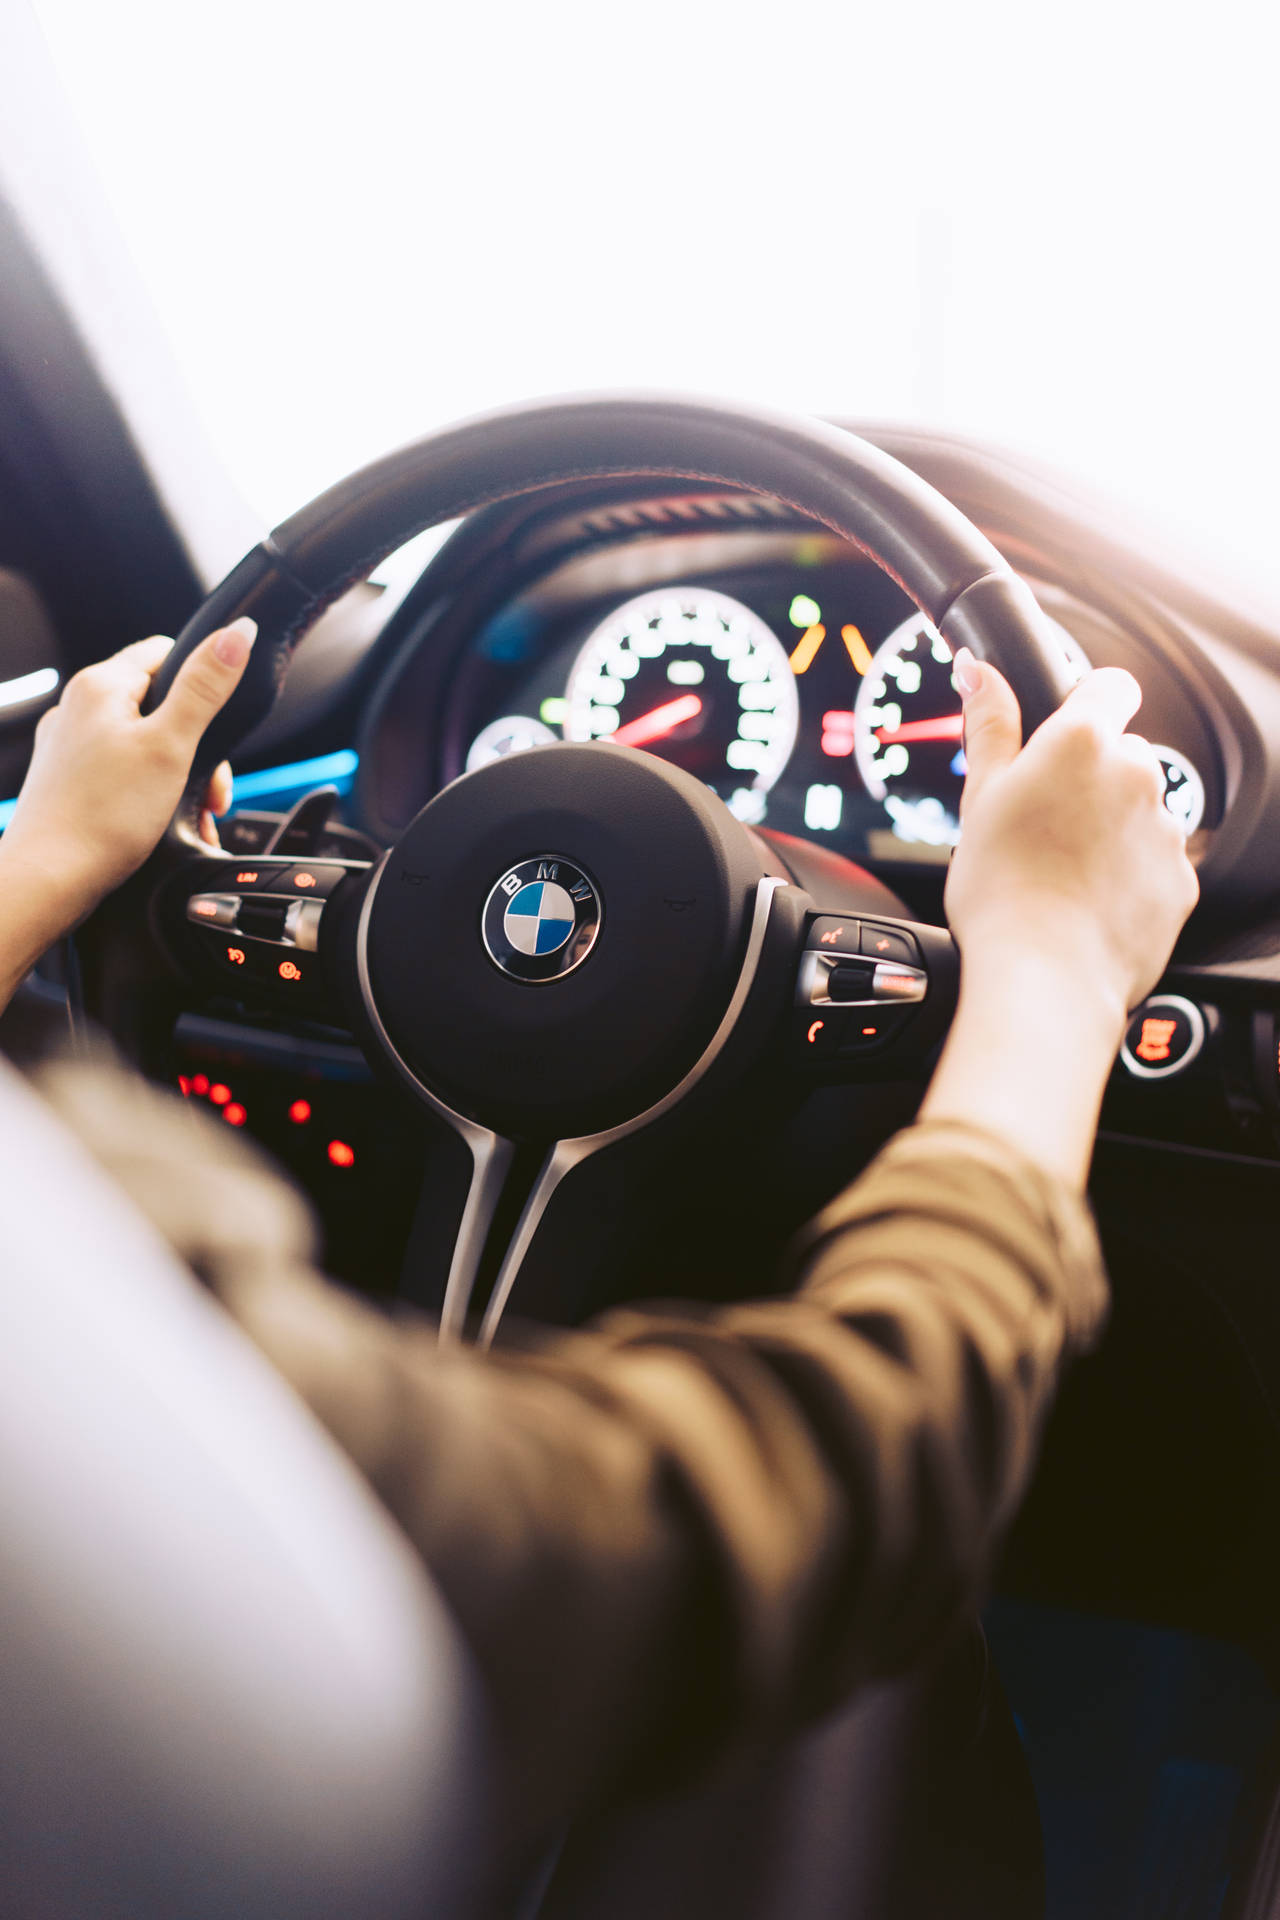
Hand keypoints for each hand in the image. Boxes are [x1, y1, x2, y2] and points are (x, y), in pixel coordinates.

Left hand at [0, 620, 254, 940]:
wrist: (48, 880)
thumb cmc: (104, 817)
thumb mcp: (171, 745)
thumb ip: (205, 686)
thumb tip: (237, 632)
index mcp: (100, 685)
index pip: (167, 652)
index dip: (202, 685)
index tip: (217, 729)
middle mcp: (77, 707)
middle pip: (159, 703)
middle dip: (197, 744)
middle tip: (210, 790)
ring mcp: (69, 744)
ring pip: (143, 741)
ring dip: (178, 774)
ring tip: (190, 813)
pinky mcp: (67, 778)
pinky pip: (121, 770)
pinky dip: (150, 792)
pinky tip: (160, 823)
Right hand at [922, 649, 1198, 1188]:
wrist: (1045, 978)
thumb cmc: (1002, 891)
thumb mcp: (980, 797)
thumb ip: (990, 724)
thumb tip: (978, 669)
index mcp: (1084, 742)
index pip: (1111, 685)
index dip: (1088, 702)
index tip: (1064, 733)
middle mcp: (1137, 774)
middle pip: (1122, 755)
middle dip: (1091, 779)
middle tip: (1041, 824)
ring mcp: (1165, 830)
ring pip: (1140, 811)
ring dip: (1110, 828)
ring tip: (1061, 873)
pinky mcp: (1180, 881)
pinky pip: (1154, 863)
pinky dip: (1128, 875)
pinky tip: (1086, 902)